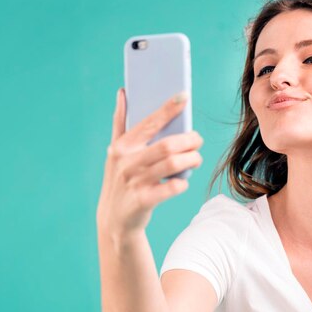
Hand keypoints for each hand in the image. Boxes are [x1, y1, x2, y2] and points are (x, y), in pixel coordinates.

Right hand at [96, 88, 202, 236]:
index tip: (184, 96)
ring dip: (191, 159)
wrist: (114, 219)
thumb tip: (123, 92)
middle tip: (197, 140)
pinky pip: (172, 188)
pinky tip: (183, 180)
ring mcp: (134, 182)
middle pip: (167, 145)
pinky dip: (182, 183)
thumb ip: (120, 122)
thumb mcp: (115, 151)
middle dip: (189, 140)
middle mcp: (126, 162)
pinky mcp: (143, 201)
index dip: (168, 109)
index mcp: (122, 146)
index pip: (149, 122)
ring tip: (196, 158)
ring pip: (172, 164)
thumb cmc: (120, 178)